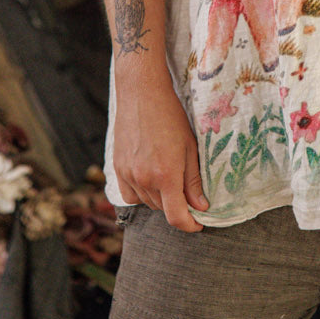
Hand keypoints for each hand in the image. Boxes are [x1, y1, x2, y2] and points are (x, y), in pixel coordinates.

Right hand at [113, 68, 207, 232]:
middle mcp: (144, 179)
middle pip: (162, 210)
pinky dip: (141, 193)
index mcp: (166, 175)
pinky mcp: (117, 168)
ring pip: (146, 203)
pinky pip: (130, 195)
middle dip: (177, 206)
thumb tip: (201, 206)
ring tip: (169, 176)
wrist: (142, 93)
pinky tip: (150, 177)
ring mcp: (128, 174)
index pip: (176, 217)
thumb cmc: (170, 116)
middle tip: (188, 191)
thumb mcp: (190, 147)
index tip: (198, 223)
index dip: (190, 225)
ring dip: (160, 199)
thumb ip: (193, 180)